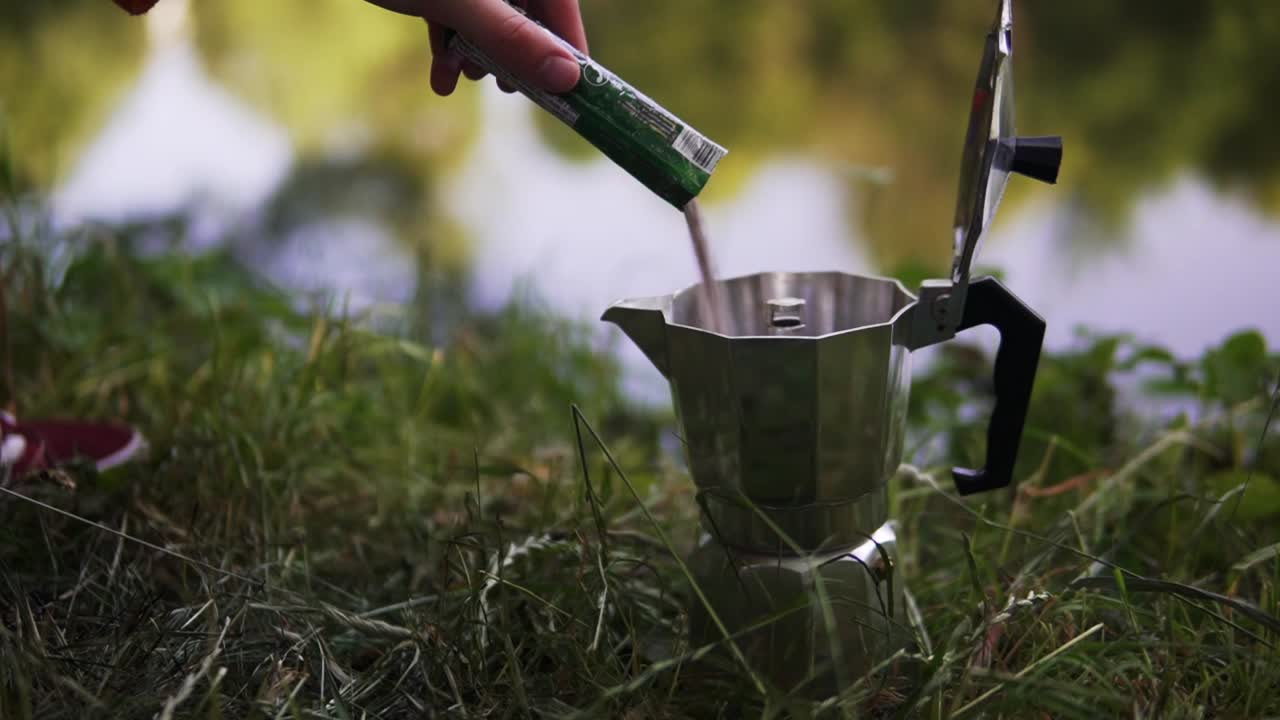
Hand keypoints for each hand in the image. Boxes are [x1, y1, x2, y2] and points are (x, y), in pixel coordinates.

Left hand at [363, 0, 588, 96]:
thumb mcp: (461, 5)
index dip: (567, 46)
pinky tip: (439, 76)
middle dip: (512, 54)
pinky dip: (451, 43)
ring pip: (490, 17)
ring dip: (477, 54)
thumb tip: (567, 79)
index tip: (572, 88)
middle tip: (506, 87)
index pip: (560, 3)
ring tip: (461, 77)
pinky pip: (459, 13)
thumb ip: (513, 39)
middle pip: (526, 12)